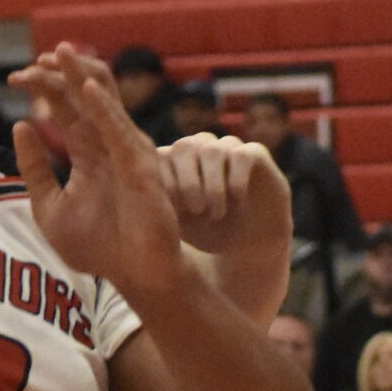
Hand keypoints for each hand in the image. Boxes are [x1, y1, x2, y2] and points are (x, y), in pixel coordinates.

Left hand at [11, 43, 188, 309]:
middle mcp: (108, 144)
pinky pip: (119, 131)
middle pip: (83, 95)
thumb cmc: (99, 246)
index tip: (17, 76)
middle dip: (60, 73)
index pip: (64, 107)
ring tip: (61, 54)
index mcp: (88, 150)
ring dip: (81, 76)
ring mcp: (126, 151)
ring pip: (105, 101)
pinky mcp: (140, 166)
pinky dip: (103, 108)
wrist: (135, 276)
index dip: (43, 86)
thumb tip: (19, 124)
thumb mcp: (51, 207)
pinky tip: (86, 90)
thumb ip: (35, 168)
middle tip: (35, 61)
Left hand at [159, 133, 291, 262]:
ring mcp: (226, 148)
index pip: (159, 156)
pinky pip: (242, 154)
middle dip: (188, 182)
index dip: (165, 182)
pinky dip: (236, 178)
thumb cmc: (206, 233)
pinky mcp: (254, 153)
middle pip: (184, 147)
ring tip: (216, 214)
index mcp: (173, 161)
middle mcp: (198, 148)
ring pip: (212, 150)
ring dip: (213, 185)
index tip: (173, 212)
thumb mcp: (177, 224)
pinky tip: (237, 200)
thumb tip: (137, 201)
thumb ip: (157, 206)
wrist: (249, 244)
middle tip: (196, 211)